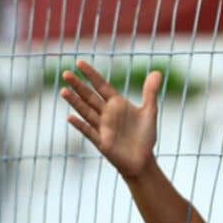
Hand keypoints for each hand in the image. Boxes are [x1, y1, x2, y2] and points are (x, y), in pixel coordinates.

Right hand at [61, 60, 161, 179]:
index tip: (79, 62)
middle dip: (78, 86)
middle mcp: (106, 113)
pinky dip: (81, 125)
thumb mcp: (149, 112)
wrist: (143, 160)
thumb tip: (158, 72)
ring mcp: (102, 127)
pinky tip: (70, 117)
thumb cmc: (144, 136)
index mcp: (116, 104)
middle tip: (66, 73)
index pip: (101, 86)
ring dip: (75, 102)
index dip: (91, 75)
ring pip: (86, 112)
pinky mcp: (102, 142)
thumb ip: (150, 92)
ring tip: (63, 91)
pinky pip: (89, 132)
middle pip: (90, 96)